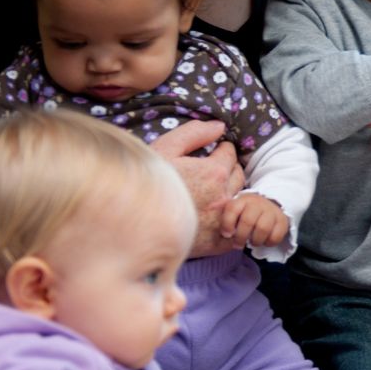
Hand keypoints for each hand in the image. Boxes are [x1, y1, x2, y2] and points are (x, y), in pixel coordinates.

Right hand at [149, 121, 244, 257]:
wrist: (129, 223)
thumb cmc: (144, 184)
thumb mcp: (165, 149)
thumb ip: (194, 133)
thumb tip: (220, 126)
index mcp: (214, 173)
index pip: (230, 153)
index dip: (221, 150)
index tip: (214, 151)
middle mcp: (223, 197)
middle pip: (239, 176)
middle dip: (229, 169)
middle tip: (214, 170)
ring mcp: (223, 222)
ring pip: (240, 200)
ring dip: (232, 192)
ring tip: (213, 191)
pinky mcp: (218, 243)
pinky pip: (237, 227)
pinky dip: (231, 220)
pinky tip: (216, 216)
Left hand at [220, 194, 287, 248]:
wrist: (270, 206)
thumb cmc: (246, 213)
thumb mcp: (235, 211)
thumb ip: (225, 218)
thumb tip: (219, 225)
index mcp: (243, 200)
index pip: (232, 209)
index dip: (227, 224)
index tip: (226, 234)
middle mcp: (258, 203)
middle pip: (248, 221)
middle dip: (241, 237)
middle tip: (238, 244)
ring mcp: (271, 211)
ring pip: (263, 229)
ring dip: (255, 240)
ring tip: (252, 243)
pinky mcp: (282, 220)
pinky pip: (276, 236)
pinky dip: (269, 243)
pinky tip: (264, 241)